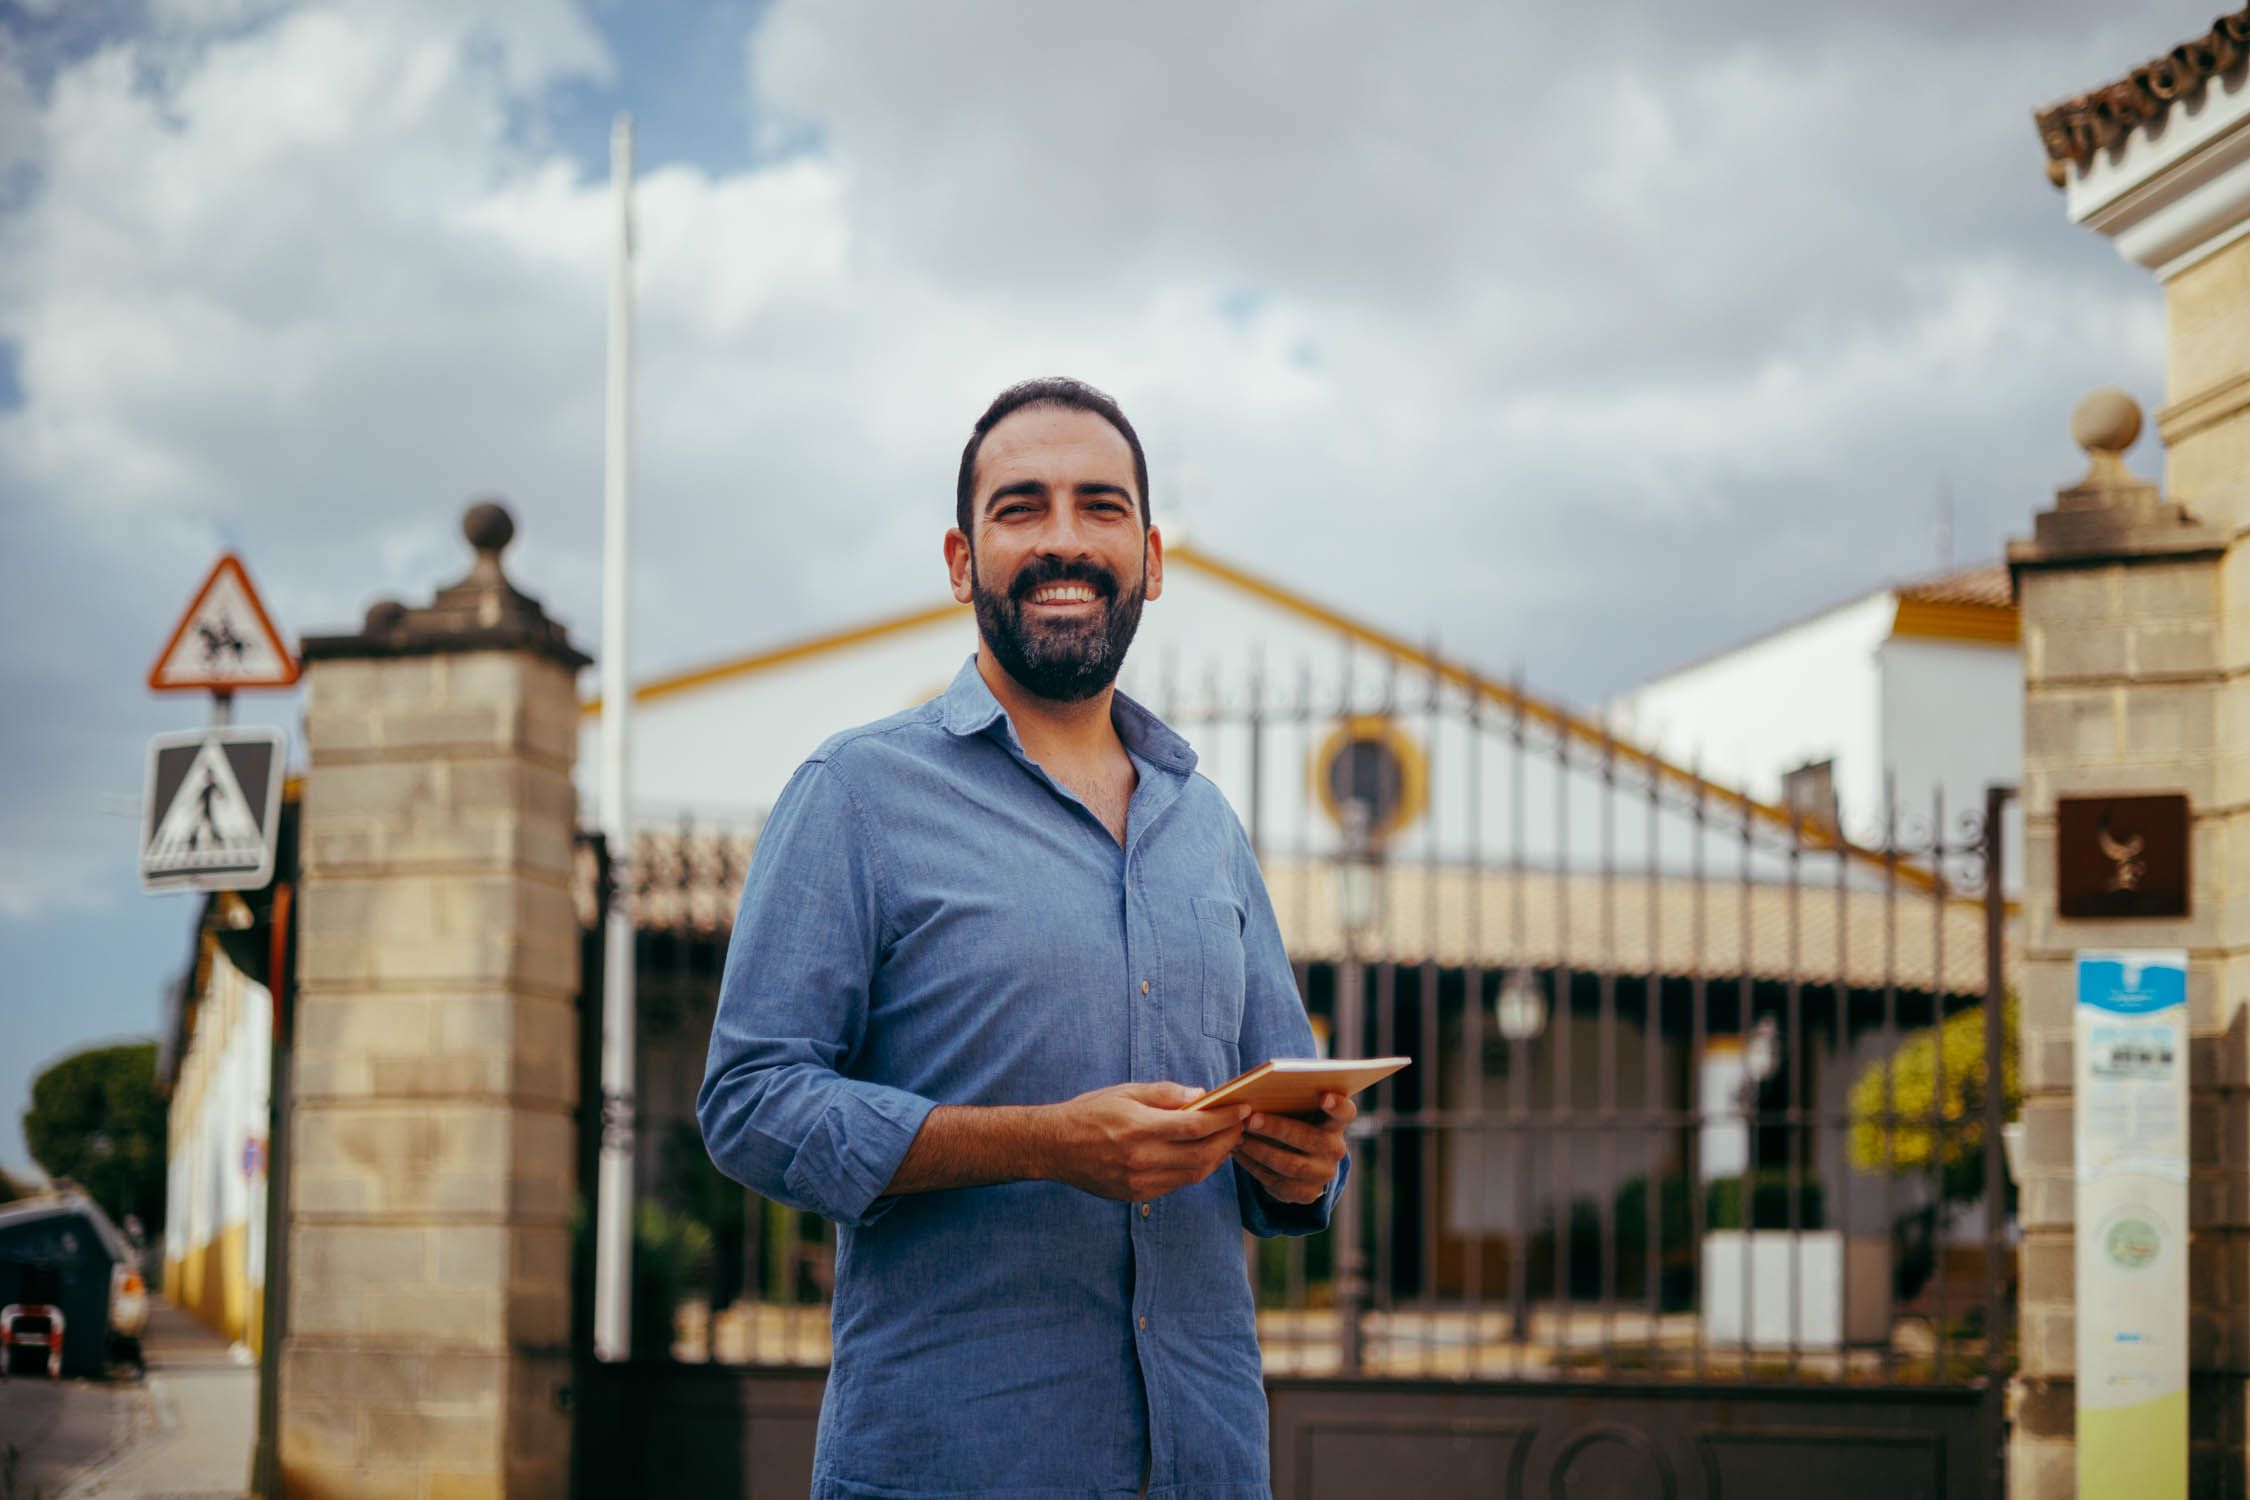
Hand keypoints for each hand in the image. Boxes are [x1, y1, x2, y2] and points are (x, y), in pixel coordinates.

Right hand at [1043, 1081, 1250, 1201]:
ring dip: (1216, 1158)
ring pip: (1193, 1175)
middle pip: (1202, 1155)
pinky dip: (1194, 1171)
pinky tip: (1201, 1156)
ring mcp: (1139, 1181)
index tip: (1243, 1109)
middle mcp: (1142, 1159)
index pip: (1196, 1126)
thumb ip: (1165, 1093)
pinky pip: (1176, 1184)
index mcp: (1140, 1128)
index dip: (1225, 1119)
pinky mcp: (1135, 1195)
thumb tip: (1200, 1095)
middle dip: (1228, 1140)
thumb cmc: (1090, 1112)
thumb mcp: (1125, 1092)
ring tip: (1227, 1141)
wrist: (1053, 1147)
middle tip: (1242, 1126)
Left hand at [1232, 1092, 1352, 1204]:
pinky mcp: (1307, 1193)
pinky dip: (1254, 1167)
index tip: (1324, 1097)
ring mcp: (1323, 1174)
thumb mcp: (1298, 1111)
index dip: (1337, 1105)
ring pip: (1290, 1164)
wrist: (1301, 1161)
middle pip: (1309, 1138)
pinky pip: (1278, 1182)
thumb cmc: (1295, 1123)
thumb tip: (1256, 1092)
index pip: (1345, 1112)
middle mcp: (1335, 1149)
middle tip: (1251, 1120)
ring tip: (1239, 1138)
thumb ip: (1289, 1100)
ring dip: (1259, 1150)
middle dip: (1277, 1128)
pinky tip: (1239, 1154)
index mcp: (1336, 1123)